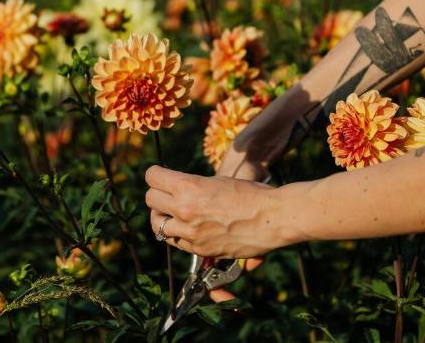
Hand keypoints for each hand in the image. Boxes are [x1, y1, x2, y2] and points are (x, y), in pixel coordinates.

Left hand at [145, 166, 278, 257]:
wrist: (273, 218)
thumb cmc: (250, 194)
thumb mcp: (217, 181)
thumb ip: (192, 186)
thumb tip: (175, 188)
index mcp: (189, 187)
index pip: (152, 177)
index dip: (155, 174)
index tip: (160, 176)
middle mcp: (185, 209)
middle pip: (150, 199)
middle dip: (157, 195)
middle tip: (165, 194)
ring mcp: (191, 232)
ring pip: (157, 224)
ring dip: (162, 217)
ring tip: (171, 214)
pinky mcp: (200, 249)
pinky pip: (175, 242)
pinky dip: (176, 234)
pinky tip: (186, 228)